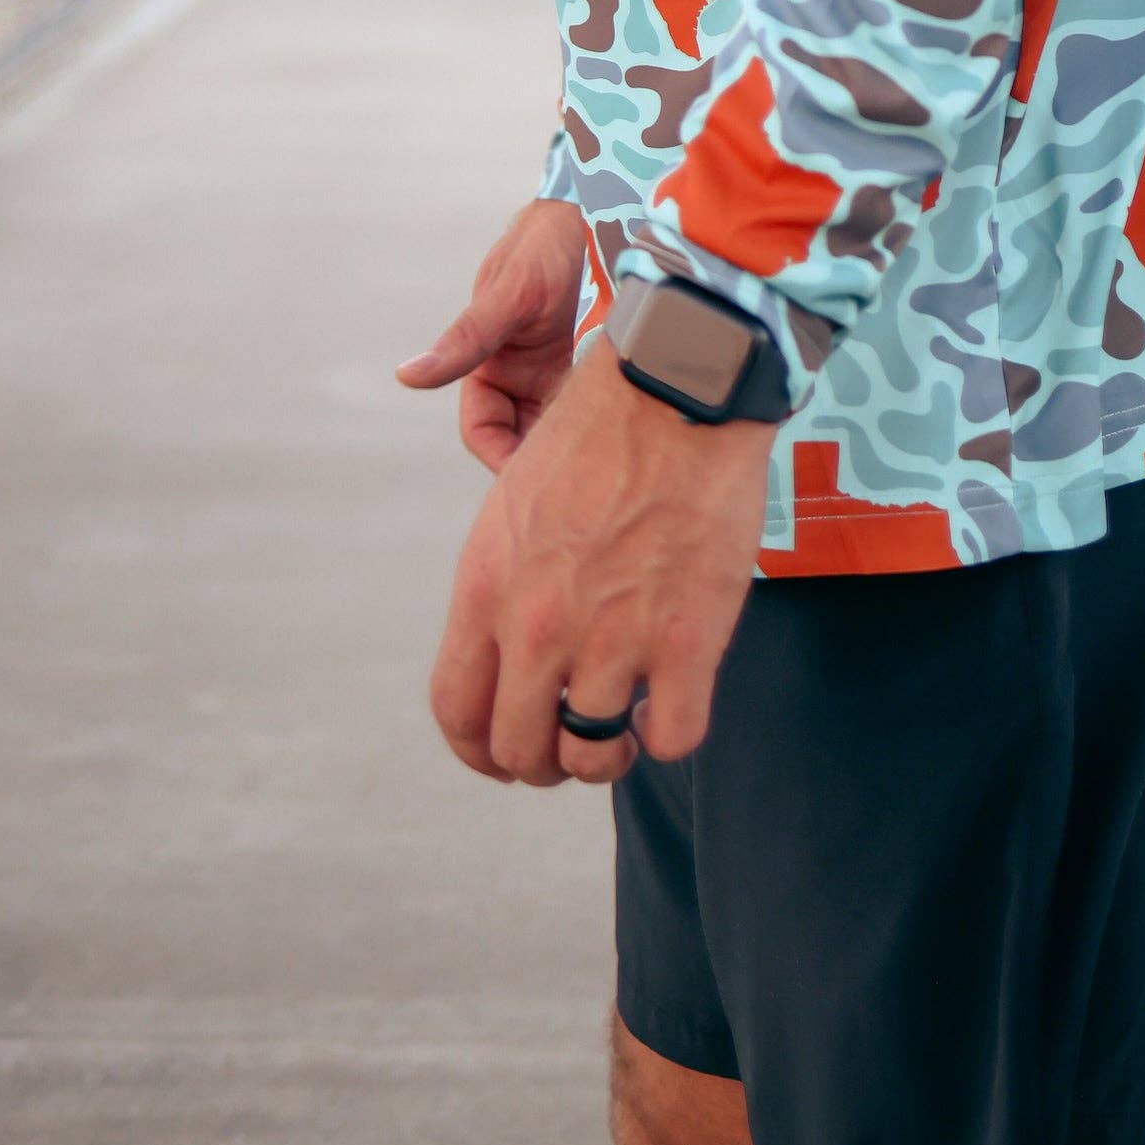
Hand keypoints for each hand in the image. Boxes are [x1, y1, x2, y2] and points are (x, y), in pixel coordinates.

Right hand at [398, 198, 587, 471]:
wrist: (604, 205)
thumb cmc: (547, 241)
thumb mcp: (509, 292)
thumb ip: (467, 338)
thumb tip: (407, 375)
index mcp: (491, 364)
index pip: (484, 429)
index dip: (500, 457)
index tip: (530, 478)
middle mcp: (525, 375)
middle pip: (526, 438)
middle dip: (544, 460)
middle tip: (576, 483)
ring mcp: (563, 372)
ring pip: (564, 428)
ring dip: (579, 444)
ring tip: (604, 459)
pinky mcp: (599, 366)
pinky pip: (598, 406)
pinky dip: (606, 420)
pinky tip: (627, 430)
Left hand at [428, 341, 772, 787]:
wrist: (676, 383)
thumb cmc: (599, 431)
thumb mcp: (514, 506)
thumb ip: (503, 588)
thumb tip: (509, 655)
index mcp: (486, 588)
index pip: (457, 712)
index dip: (480, 750)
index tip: (507, 752)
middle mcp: (537, 625)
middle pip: (519, 750)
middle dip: (543, 762)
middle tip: (572, 743)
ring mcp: (612, 637)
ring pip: (592, 757)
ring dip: (608, 755)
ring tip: (624, 726)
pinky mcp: (686, 640)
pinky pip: (671, 738)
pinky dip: (669, 736)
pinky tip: (671, 702)